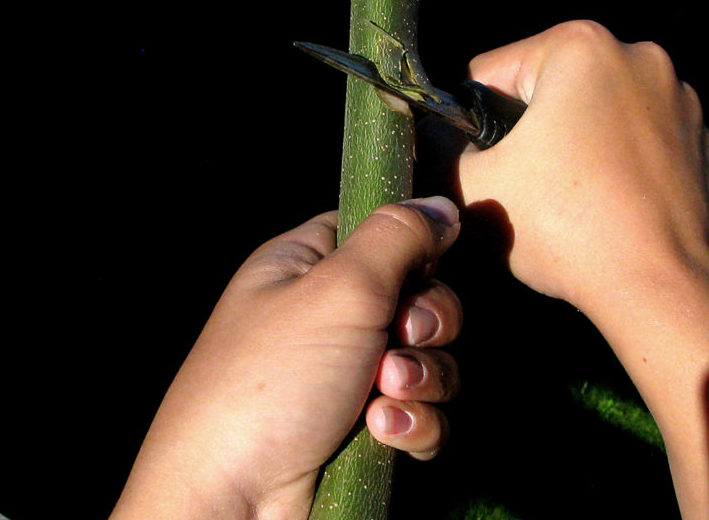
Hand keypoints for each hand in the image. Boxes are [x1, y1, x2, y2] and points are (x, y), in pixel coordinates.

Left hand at [110, 197, 462, 519]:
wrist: (234, 502)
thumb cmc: (271, 381)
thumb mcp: (338, 289)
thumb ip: (398, 237)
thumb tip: (441, 204)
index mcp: (308, 266)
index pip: (381, 233)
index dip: (414, 249)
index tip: (421, 269)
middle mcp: (329, 316)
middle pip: (420, 296)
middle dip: (427, 322)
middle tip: (401, 337)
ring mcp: (348, 374)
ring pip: (430, 359)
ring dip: (422, 378)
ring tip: (383, 396)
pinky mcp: (365, 428)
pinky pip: (421, 411)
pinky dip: (413, 423)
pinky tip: (382, 434)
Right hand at [457, 20, 708, 308]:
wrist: (656, 286)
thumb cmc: (562, 226)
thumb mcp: (474, 188)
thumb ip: (439, 151)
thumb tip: (432, 137)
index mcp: (581, 47)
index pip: (492, 72)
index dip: (472, 122)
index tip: (481, 165)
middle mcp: (641, 56)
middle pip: (549, 91)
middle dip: (529, 132)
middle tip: (525, 188)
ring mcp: (682, 99)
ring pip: (596, 115)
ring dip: (576, 145)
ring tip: (570, 202)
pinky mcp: (704, 142)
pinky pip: (638, 142)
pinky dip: (618, 164)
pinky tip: (611, 206)